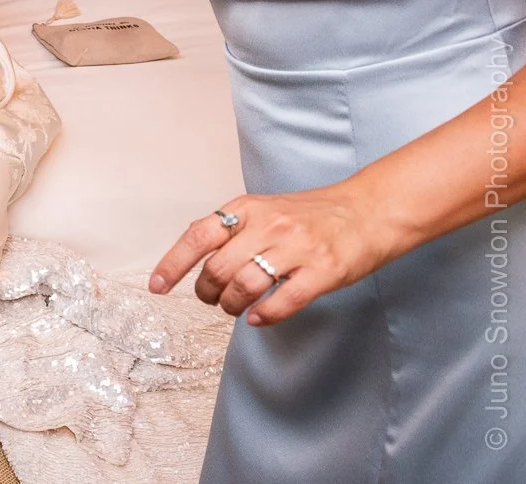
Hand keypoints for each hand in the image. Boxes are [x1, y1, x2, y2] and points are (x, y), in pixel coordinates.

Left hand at [150, 184, 387, 325]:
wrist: (368, 211)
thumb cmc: (312, 214)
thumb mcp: (264, 207)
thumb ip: (231, 226)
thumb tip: (191, 247)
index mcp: (249, 208)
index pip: (198, 236)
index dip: (172, 264)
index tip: (157, 287)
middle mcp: (269, 226)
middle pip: (218, 269)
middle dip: (206, 292)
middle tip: (212, 299)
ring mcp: (297, 249)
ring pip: (245, 287)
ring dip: (232, 306)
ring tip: (235, 308)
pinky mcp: (323, 272)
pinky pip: (283, 302)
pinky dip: (263, 317)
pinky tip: (257, 319)